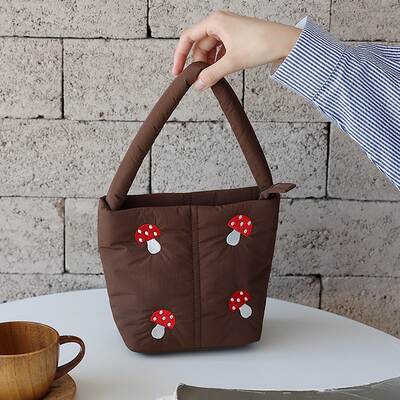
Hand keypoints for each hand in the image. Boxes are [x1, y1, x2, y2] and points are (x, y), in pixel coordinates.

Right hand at [172, 10, 301, 89]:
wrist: (285, 43)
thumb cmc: (261, 44)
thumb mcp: (232, 62)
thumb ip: (212, 74)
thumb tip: (198, 85)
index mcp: (215, 21)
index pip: (188, 38)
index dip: (180, 56)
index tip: (177, 72)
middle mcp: (220, 22)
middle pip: (199, 45)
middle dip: (197, 63)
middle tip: (199, 80)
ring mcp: (228, 30)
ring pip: (210, 49)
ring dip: (208, 64)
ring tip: (210, 78)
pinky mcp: (236, 37)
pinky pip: (220, 50)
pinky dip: (217, 62)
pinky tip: (220, 72)